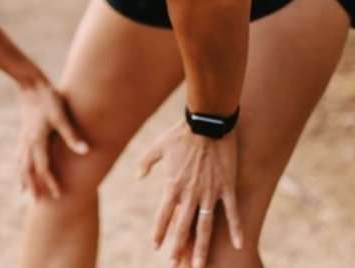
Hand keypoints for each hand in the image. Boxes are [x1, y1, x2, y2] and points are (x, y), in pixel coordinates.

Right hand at [17, 79, 88, 199]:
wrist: (31, 83)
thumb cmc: (48, 98)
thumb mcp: (61, 116)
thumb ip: (71, 135)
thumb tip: (85, 151)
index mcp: (37, 140)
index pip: (43, 168)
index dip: (51, 182)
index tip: (58, 195)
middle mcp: (28, 142)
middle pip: (28, 170)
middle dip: (32, 187)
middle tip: (36, 203)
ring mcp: (23, 137)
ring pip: (21, 163)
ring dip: (23, 179)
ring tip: (22, 192)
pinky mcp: (23, 131)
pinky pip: (19, 154)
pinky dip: (20, 165)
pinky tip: (21, 167)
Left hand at [137, 119, 243, 267]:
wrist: (207, 123)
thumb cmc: (180, 133)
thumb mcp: (157, 146)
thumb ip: (146, 163)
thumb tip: (137, 177)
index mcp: (172, 184)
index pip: (164, 215)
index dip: (160, 232)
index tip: (156, 247)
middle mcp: (190, 193)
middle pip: (182, 227)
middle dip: (178, 247)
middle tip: (174, 264)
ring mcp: (210, 192)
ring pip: (205, 227)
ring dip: (201, 248)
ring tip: (198, 265)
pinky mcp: (227, 187)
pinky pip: (232, 213)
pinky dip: (235, 230)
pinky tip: (238, 246)